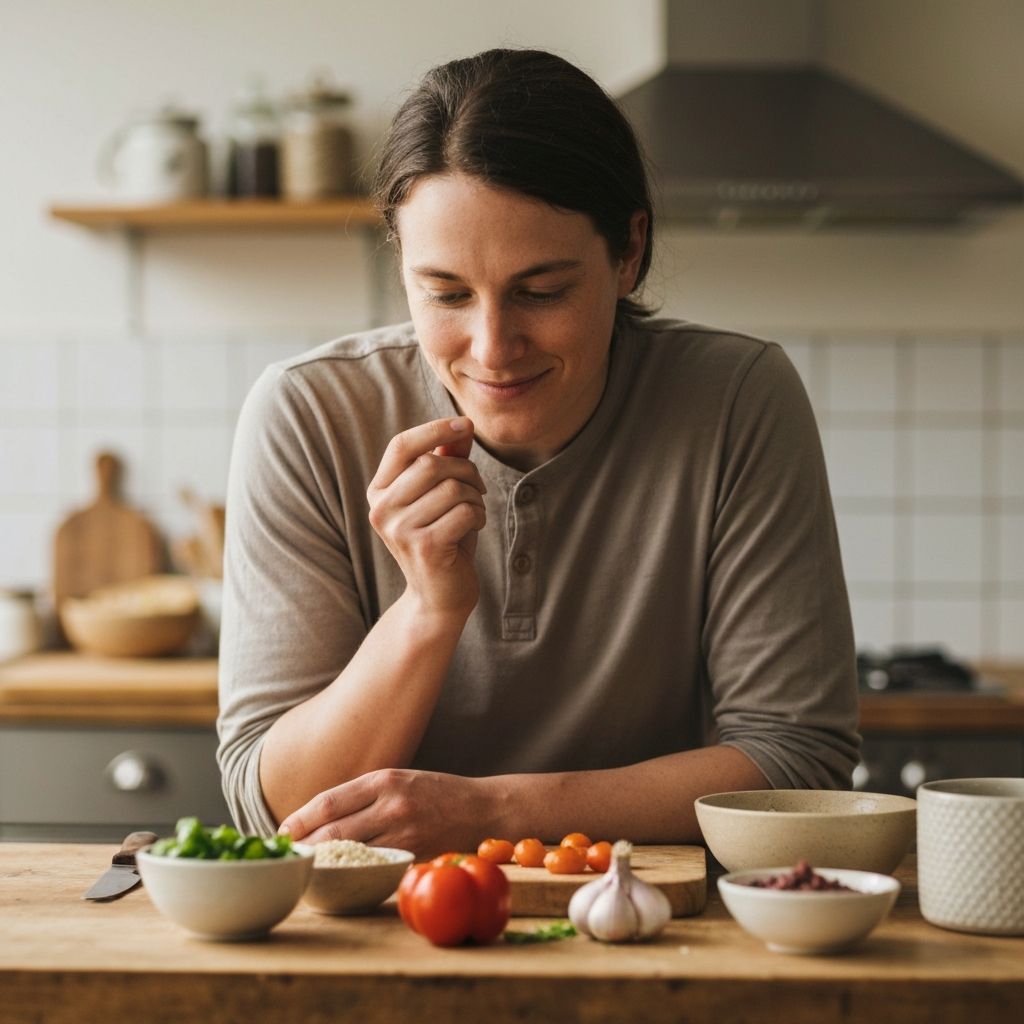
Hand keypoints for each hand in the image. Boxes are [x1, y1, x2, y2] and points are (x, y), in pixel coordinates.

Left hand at [277, 768, 496, 857]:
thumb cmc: (436, 793)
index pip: (329, 802)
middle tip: (286, 854)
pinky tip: (340, 877)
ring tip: (304, 868)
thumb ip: (364, 795)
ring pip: (350, 853)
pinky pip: (375, 867)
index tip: (282, 830)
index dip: (300, 819)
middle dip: (304, 845)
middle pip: (333, 831)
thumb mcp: (400, 780)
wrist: (481, 809)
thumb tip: (319, 816)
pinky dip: (353, 873)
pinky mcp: (414, 857)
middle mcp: (392, 805)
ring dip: (323, 863)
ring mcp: (404, 834)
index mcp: (384, 780)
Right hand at [367, 417, 486, 618]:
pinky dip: (478, 516)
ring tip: (473, 512)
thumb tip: (464, 426)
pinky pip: (464, 512)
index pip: (402, 445)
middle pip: (432, 465)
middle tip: (477, 489)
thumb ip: (447, 460)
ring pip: (453, 488)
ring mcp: (399, 530)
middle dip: (466, 471)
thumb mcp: (440, 496)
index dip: (435, 429)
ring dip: (475, 497)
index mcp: (379, 492)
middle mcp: (381, 509)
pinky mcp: (424, 547)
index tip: (465, 424)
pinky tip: (473, 529)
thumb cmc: (442, 538)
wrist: (439, 597)